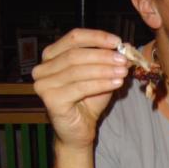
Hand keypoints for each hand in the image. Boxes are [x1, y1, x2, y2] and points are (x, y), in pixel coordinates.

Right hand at [32, 29, 128, 148]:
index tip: (117, 41)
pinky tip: (116, 83)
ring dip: (104, 70)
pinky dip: (100, 83)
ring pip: (78, 70)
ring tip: (123, 72)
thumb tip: (126, 47)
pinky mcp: (51, 99)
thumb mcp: (101, 76)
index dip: (96, 37)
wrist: (79, 130)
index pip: (74, 37)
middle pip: (75, 54)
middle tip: (123, 59)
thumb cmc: (87, 102)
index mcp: (52, 56)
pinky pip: (80, 87)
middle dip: (102, 56)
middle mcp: (43, 68)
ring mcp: (44, 84)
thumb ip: (109, 61)